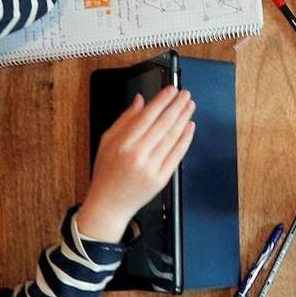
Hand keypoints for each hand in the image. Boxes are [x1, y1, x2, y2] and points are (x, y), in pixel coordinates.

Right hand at [77, 87, 195, 241]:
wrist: (109, 205)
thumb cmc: (106, 173)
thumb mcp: (106, 142)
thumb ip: (124, 120)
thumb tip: (140, 100)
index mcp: (122, 145)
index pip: (146, 117)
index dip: (161, 101)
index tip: (171, 90)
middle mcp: (137, 155)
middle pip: (162, 125)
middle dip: (176, 106)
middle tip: (185, 95)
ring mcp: (151, 168)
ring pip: (172, 138)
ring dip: (183, 119)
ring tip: (189, 106)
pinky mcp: (161, 179)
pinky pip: (177, 155)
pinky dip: (185, 139)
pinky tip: (189, 127)